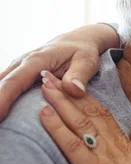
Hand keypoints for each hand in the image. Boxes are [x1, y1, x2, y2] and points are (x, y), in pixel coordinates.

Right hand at [0, 24, 118, 120]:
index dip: (3, 98)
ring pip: (0, 83)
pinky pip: (4, 85)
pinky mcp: (18, 73)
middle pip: (1, 84)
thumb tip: (74, 90)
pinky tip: (2, 110)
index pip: (15, 81)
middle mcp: (22, 63)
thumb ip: (80, 75)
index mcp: (37, 60)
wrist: (78, 41)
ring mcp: (18, 68)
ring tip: (0, 122)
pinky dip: (2, 96)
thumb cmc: (83, 51)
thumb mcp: (87, 61)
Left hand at [38, 71, 130, 163]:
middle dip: (68, 92)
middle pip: (87, 111)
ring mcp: (103, 155)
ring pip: (78, 122)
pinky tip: (44, 113)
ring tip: (44, 85)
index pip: (101, 113)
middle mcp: (112, 143)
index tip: (71, 83)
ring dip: (59, 102)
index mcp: (124, 140)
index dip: (85, 97)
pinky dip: (57, 129)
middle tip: (50, 75)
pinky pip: (72, 146)